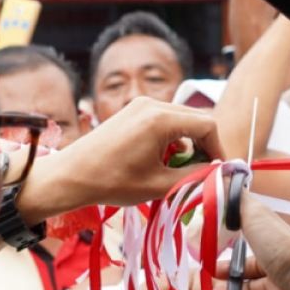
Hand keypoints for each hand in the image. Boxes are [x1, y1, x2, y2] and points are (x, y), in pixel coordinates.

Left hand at [17, 97, 222, 222]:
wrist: (70, 175)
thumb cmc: (112, 181)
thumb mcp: (159, 185)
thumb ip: (194, 176)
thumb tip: (217, 173)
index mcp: (160, 118)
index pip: (208, 125)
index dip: (218, 149)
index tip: (217, 171)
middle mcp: (152, 104)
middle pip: (195, 119)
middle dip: (203, 146)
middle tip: (202, 172)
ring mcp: (140, 105)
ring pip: (180, 120)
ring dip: (186, 143)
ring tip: (178, 170)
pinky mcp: (131, 111)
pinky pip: (163, 120)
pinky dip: (170, 139)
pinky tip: (160, 161)